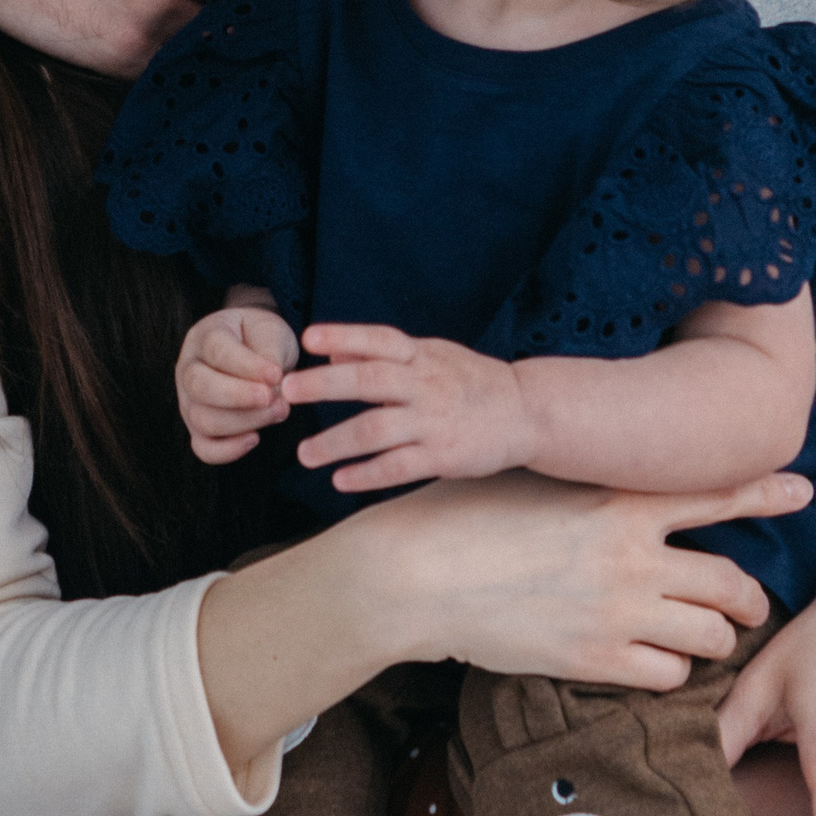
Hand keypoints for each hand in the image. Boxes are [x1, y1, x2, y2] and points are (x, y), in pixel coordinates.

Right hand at [0, 0, 241, 72]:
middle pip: (248, 2)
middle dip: (241, 20)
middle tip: (243, 42)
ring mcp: (167, 0)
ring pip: (216, 42)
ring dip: (212, 55)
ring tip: (213, 71)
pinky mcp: (130, 45)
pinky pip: (174, 72)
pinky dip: (175, 79)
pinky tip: (173, 83)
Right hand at [177, 303, 299, 461]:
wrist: (256, 350)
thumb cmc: (261, 338)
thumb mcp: (270, 331)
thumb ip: (269, 351)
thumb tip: (272, 382)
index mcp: (204, 336)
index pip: (216, 350)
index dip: (246, 365)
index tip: (276, 374)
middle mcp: (188, 369)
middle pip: (200, 387)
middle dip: (239, 396)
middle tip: (272, 397)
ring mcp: (189, 401)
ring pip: (203, 420)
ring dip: (244, 421)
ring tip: (278, 410)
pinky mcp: (198, 428)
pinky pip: (203, 448)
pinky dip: (228, 450)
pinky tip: (255, 438)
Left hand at [284, 325, 529, 489]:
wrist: (526, 411)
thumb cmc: (470, 381)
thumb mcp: (433, 356)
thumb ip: (385, 355)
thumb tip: (332, 352)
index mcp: (422, 356)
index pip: (378, 340)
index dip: (343, 335)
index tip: (308, 338)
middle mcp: (425, 384)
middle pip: (369, 380)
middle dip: (326, 385)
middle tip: (288, 391)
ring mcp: (434, 421)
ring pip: (377, 430)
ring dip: (336, 442)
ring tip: (304, 454)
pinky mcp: (443, 455)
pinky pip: (398, 466)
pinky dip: (367, 474)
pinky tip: (340, 480)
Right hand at [358, 470, 809, 689]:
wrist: (417, 572)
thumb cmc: (466, 514)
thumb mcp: (539, 480)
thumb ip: (594, 486)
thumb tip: (627, 487)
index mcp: (619, 500)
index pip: (715, 494)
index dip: (766, 492)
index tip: (802, 489)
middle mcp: (631, 556)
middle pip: (732, 584)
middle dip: (748, 599)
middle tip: (743, 605)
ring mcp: (616, 611)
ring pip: (712, 637)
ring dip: (712, 639)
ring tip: (699, 638)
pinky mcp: (593, 660)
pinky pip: (670, 678)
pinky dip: (670, 673)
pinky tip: (652, 662)